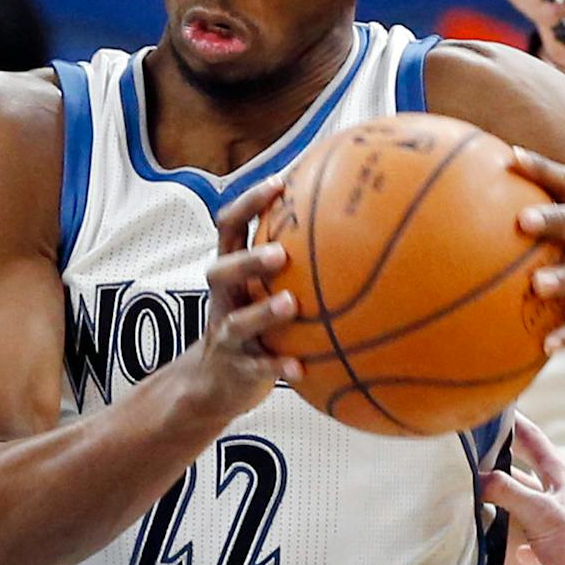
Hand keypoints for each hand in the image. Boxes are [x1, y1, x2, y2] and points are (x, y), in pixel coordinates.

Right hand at [184, 177, 304, 422]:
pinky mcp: (237, 369)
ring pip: (238, 322)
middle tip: (281, 254)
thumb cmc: (253, 321)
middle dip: (248, 260)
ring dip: (263, 313)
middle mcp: (224, 299)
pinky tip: (301, 368)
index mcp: (231, 271)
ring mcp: (227, 335)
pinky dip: (277, 366)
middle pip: (222, 271)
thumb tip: (348, 220)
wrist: (215, 382)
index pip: (229, 227)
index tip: (279, 182)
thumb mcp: (259, 287)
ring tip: (291, 305)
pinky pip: (257, 368)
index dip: (248, 202)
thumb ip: (290, 259)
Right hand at [481, 414, 564, 564]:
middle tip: (479, 445)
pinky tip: (514, 549)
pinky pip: (535, 537)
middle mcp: (563, 494)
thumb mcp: (538, 512)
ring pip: (530, 500)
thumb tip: (478, 477)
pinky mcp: (561, 548)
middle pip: (530, 466)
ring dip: (510, 495)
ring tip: (484, 491)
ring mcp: (562, 521)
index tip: (492, 409)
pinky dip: (521, 540)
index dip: (513, 422)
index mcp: (562, 477)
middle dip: (506, 454)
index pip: (532, 439)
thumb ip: (507, 490)